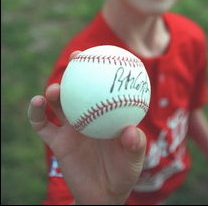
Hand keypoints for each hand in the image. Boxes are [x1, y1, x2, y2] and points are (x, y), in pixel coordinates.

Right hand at [28, 53, 145, 204]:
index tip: (101, 54)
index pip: (103, 86)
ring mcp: (71, 128)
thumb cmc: (123, 173)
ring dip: (54, 92)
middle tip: (76, 58)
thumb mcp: (133, 161)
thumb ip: (134, 146)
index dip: (101, 69)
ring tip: (54, 90)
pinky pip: (41, 125)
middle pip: (79, 89)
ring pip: (58, 104)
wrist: (102, 196)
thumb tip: (130, 131)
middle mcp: (88, 116)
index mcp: (105, 113)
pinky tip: (37, 103)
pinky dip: (35, 112)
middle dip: (76, 70)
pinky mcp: (57, 142)